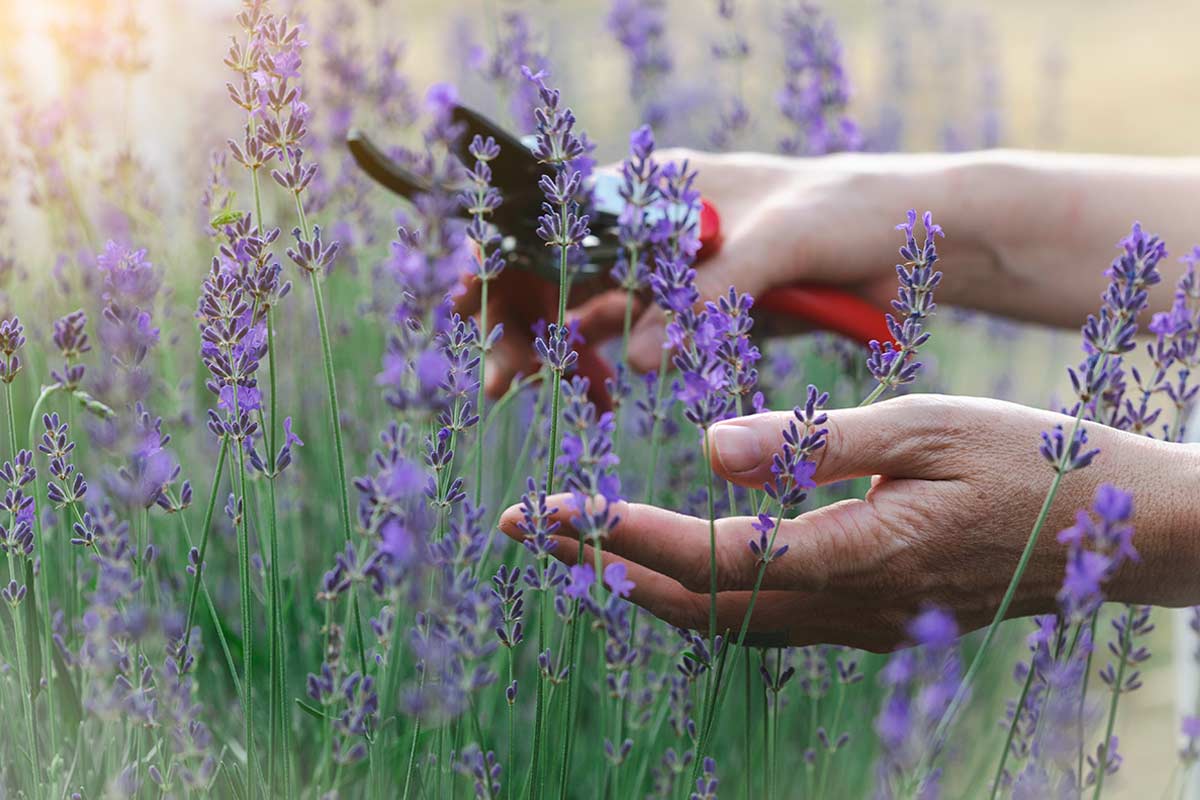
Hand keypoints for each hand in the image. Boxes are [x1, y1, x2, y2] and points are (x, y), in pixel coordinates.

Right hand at [459, 149, 953, 396]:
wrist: (908, 237)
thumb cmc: (844, 213)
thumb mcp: (780, 240)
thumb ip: (712, 293)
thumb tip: (637, 357)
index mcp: (659, 185)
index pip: (560, 214)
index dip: (507, 252)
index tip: (470, 296)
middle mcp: (650, 226)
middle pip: (558, 266)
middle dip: (515, 315)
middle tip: (497, 376)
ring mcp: (667, 271)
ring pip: (584, 306)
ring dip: (546, 345)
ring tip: (514, 390)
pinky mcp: (693, 312)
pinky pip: (628, 338)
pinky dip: (600, 364)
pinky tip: (587, 395)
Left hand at [498, 395, 1198, 651]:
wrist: (1119, 530)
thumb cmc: (1032, 460)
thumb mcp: (927, 424)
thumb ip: (814, 441)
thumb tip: (710, 451)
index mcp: (858, 555)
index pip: (710, 556)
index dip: (622, 533)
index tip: (554, 507)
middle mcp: (849, 608)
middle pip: (698, 603)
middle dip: (603, 563)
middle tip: (529, 527)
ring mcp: (862, 625)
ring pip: (725, 622)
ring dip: (643, 586)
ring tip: (579, 547)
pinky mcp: (873, 619)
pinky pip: (766, 620)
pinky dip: (702, 596)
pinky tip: (672, 571)